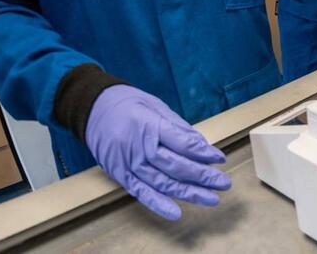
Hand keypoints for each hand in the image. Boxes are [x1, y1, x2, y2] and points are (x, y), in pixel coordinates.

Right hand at [85, 85, 231, 219]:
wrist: (93, 108)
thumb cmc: (128, 104)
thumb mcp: (156, 106)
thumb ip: (179, 127)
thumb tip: (201, 145)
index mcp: (151, 125)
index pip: (183, 144)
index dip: (204, 153)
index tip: (220, 159)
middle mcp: (140, 147)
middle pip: (176, 167)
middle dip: (203, 177)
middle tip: (223, 183)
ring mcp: (129, 163)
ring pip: (162, 183)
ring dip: (189, 193)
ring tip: (210, 198)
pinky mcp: (120, 174)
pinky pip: (140, 192)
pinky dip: (158, 204)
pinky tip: (175, 212)